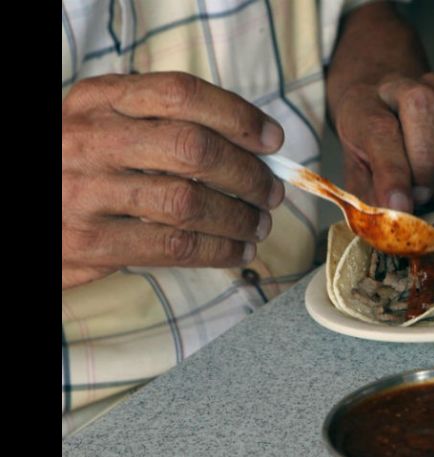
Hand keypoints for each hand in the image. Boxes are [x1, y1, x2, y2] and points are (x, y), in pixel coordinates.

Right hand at [62, 72, 284, 288]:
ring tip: (260, 225)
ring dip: (239, 217)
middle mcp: (91, 138)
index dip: (238, 116)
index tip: (273, 139)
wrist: (21, 207)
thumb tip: (252, 148)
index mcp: (100, 99)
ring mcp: (87, 190)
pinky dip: (218, 250)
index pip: (182, 93)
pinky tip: (238, 251)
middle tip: (272, 192)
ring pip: (188, 203)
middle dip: (248, 173)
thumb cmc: (78, 163)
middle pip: (193, 149)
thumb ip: (162, 125)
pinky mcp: (90, 241)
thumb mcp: (105, 124)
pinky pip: (173, 247)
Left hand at [332, 72, 433, 212]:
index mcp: (365, 105)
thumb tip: (390, 229)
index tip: (401, 209)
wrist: (386, 106)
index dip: (393, 175)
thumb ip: (368, 199)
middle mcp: (406, 86)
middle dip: (427, 172)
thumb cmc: (371, 146)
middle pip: (428, 118)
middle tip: (419, 197)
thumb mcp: (357, 173)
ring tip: (433, 185)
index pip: (380, 133)